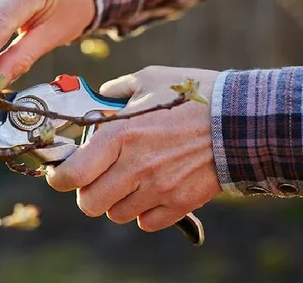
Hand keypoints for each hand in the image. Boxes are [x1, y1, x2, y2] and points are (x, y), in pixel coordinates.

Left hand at [45, 66, 222, 231]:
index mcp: (119, 135)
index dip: (60, 178)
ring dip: (117, 201)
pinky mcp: (179, 202)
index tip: (62, 174)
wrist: (242, 120)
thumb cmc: (195, 96)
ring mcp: (158, 188)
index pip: (71, 175)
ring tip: (130, 181)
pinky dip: (144, 212)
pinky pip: (146, 222)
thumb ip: (118, 90)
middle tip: (97, 179)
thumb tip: (101, 97)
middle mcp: (134, 166)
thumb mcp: (150, 79)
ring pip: (116, 214)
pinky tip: (152, 190)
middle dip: (88, 193)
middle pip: (89, 204)